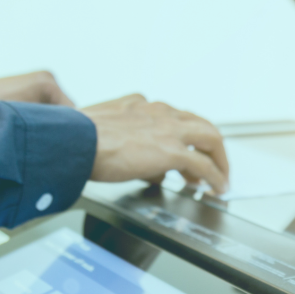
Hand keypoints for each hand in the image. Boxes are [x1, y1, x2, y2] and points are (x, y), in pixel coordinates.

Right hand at [81, 94, 229, 193]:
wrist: (74, 140)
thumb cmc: (76, 137)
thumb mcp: (102, 129)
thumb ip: (121, 139)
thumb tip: (131, 161)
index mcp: (140, 105)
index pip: (174, 117)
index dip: (183, 136)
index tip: (184, 150)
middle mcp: (159, 112)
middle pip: (199, 124)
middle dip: (210, 146)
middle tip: (212, 164)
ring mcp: (168, 129)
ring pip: (210, 138)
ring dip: (219, 160)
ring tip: (220, 178)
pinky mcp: (172, 150)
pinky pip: (204, 164)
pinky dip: (216, 176)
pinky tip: (217, 188)